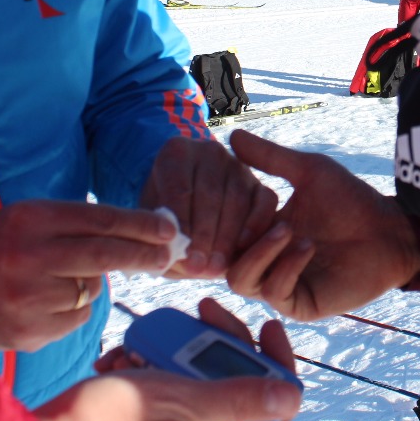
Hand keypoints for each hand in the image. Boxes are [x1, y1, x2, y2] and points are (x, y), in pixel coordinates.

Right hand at [0, 200, 179, 350]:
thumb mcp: (32, 219)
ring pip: (91, 290)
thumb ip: (81, 223)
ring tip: (65, 279)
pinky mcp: (29, 331)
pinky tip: (48, 302)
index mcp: (31, 220)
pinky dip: (75, 310)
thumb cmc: (4, 247)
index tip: (169, 228)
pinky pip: (76, 319)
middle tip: (167, 255)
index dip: (140, 225)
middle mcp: (29, 256)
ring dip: (93, 284)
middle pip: (104, 254)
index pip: (100, 219)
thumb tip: (146, 230)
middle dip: (142, 254)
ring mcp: (28, 297)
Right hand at [41, 298, 300, 420]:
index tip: (263, 321)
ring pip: (191, 376)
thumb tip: (295, 397)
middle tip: (199, 309)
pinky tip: (121, 359)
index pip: (274, 400)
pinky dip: (143, 365)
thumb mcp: (180, 404)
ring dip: (171, 349)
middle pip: (233, 378)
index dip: (276, 358)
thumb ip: (238, 398)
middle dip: (214, 341)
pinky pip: (158, 387)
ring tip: (141, 342)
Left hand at [141, 137, 276, 278]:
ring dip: (227, 237)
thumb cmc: (165, 218)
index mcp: (176, 152)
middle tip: (199, 268)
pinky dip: (256, 226)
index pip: (179, 187)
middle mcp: (209, 151)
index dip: (181, 223)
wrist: (186, 210)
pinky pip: (266, 202)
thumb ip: (161, 236)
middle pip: (210, 194)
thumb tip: (180, 256)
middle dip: (204, 235)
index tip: (180, 253)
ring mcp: (238, 166)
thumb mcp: (153, 222)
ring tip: (216, 269)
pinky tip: (243, 250)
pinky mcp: (260, 183)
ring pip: (237, 200)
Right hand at [224, 130, 419, 319]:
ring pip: (240, 280)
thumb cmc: (352, 200)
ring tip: (289, 230)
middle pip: (220, 258)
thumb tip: (231, 133)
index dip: (227, 212)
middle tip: (268, 213)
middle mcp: (262, 260)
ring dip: (260, 253)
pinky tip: (307, 246)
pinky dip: (285, 268)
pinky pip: (273, 293)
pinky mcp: (299, 304)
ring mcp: (278, 284)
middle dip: (237, 235)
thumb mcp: (309, 171)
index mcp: (259, 230)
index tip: (247, 190)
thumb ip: (270, 157)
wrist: (390, 231)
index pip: (221, 228)